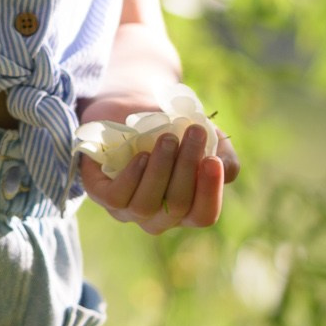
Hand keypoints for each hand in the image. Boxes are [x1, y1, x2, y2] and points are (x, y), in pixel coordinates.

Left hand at [75, 92, 239, 234]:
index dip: (209, 191)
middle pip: (177, 206)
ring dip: (160, 169)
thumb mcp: (206, 140)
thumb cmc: (174, 130)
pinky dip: (131, 177)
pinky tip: (141, 156)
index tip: (212, 160)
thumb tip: (221, 168)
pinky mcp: (102, 194)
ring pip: (146, 204)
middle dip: (187, 167)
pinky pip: (117, 198)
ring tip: (168, 139)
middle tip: (195, 132)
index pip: (203, 215)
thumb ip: (223, 156)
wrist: (131, 108)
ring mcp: (129, 209)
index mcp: (187, 209)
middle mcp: (159, 217)